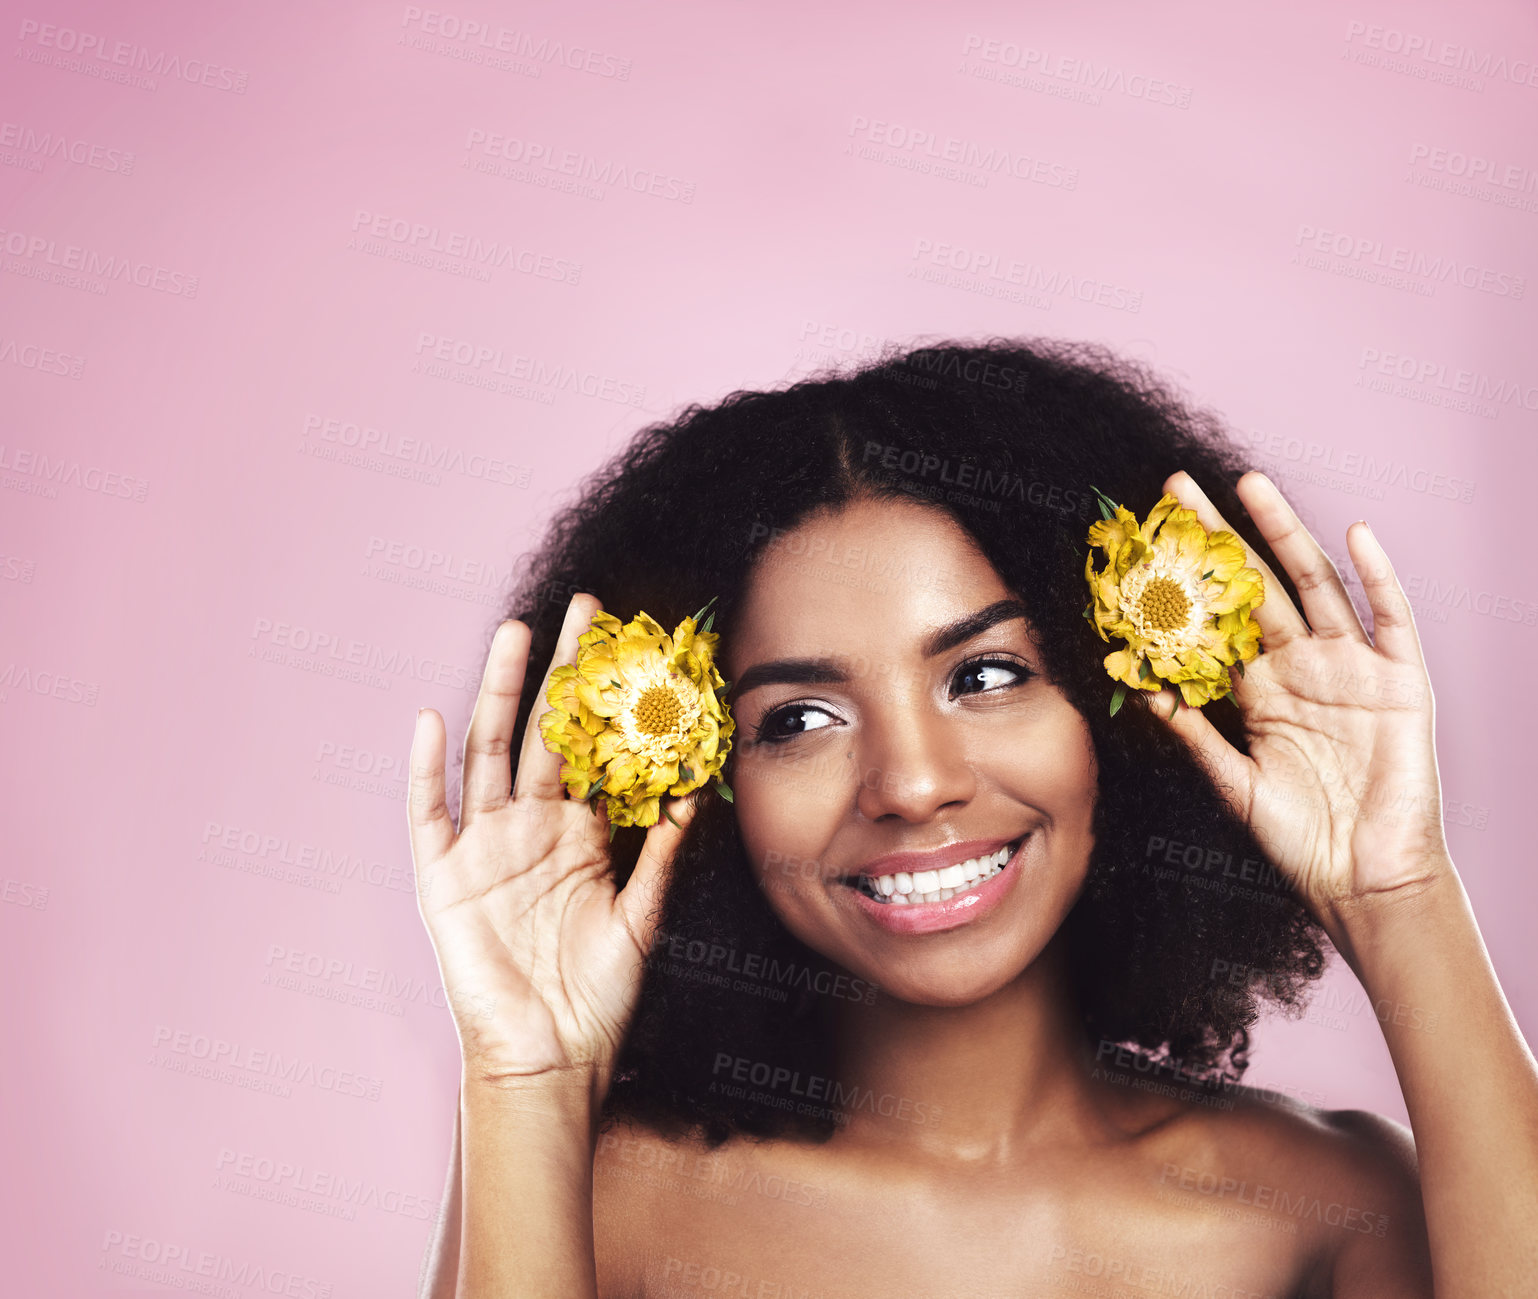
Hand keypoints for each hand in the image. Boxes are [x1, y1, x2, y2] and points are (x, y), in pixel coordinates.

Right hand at [407, 594, 697, 1090]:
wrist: (549, 1058)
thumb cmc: (596, 996)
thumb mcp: (641, 917)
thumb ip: (661, 855)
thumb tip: (692, 794)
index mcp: (577, 834)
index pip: (591, 751)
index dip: (608, 703)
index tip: (629, 647)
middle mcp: (529, 829)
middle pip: (543, 733)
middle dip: (561, 673)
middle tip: (581, 610)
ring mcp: (484, 848)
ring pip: (490, 753)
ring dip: (499, 693)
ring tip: (513, 634)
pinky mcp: (444, 878)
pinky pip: (430, 815)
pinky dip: (427, 769)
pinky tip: (432, 721)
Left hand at [1149, 471, 1452, 951]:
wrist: (1362, 879)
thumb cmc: (1298, 837)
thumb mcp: (1230, 781)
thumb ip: (1191, 734)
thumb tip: (1139, 689)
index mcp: (1258, 690)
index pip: (1215, 621)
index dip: (1183, 583)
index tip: (1146, 542)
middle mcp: (1301, 668)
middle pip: (1256, 587)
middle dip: (1219, 538)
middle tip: (1179, 489)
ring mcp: (1351, 668)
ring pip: (1314, 585)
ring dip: (1284, 534)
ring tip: (1251, 487)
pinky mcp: (1399, 682)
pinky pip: (1391, 617)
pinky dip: (1376, 575)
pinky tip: (1354, 534)